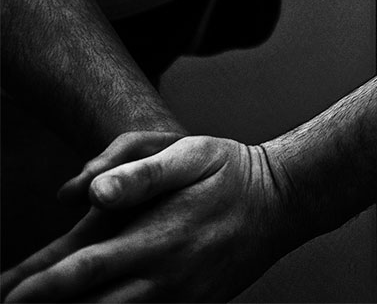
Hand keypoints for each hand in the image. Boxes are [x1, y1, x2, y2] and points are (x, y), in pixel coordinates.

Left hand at [0, 136, 291, 302]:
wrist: (284, 202)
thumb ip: (139, 172)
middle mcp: (163, 278)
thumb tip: (90, 193)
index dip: (40, 286)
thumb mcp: (190, 152)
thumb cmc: (230, 172)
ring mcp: (178, 300)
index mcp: (155, 238)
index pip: (83, 270)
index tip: (7, 293)